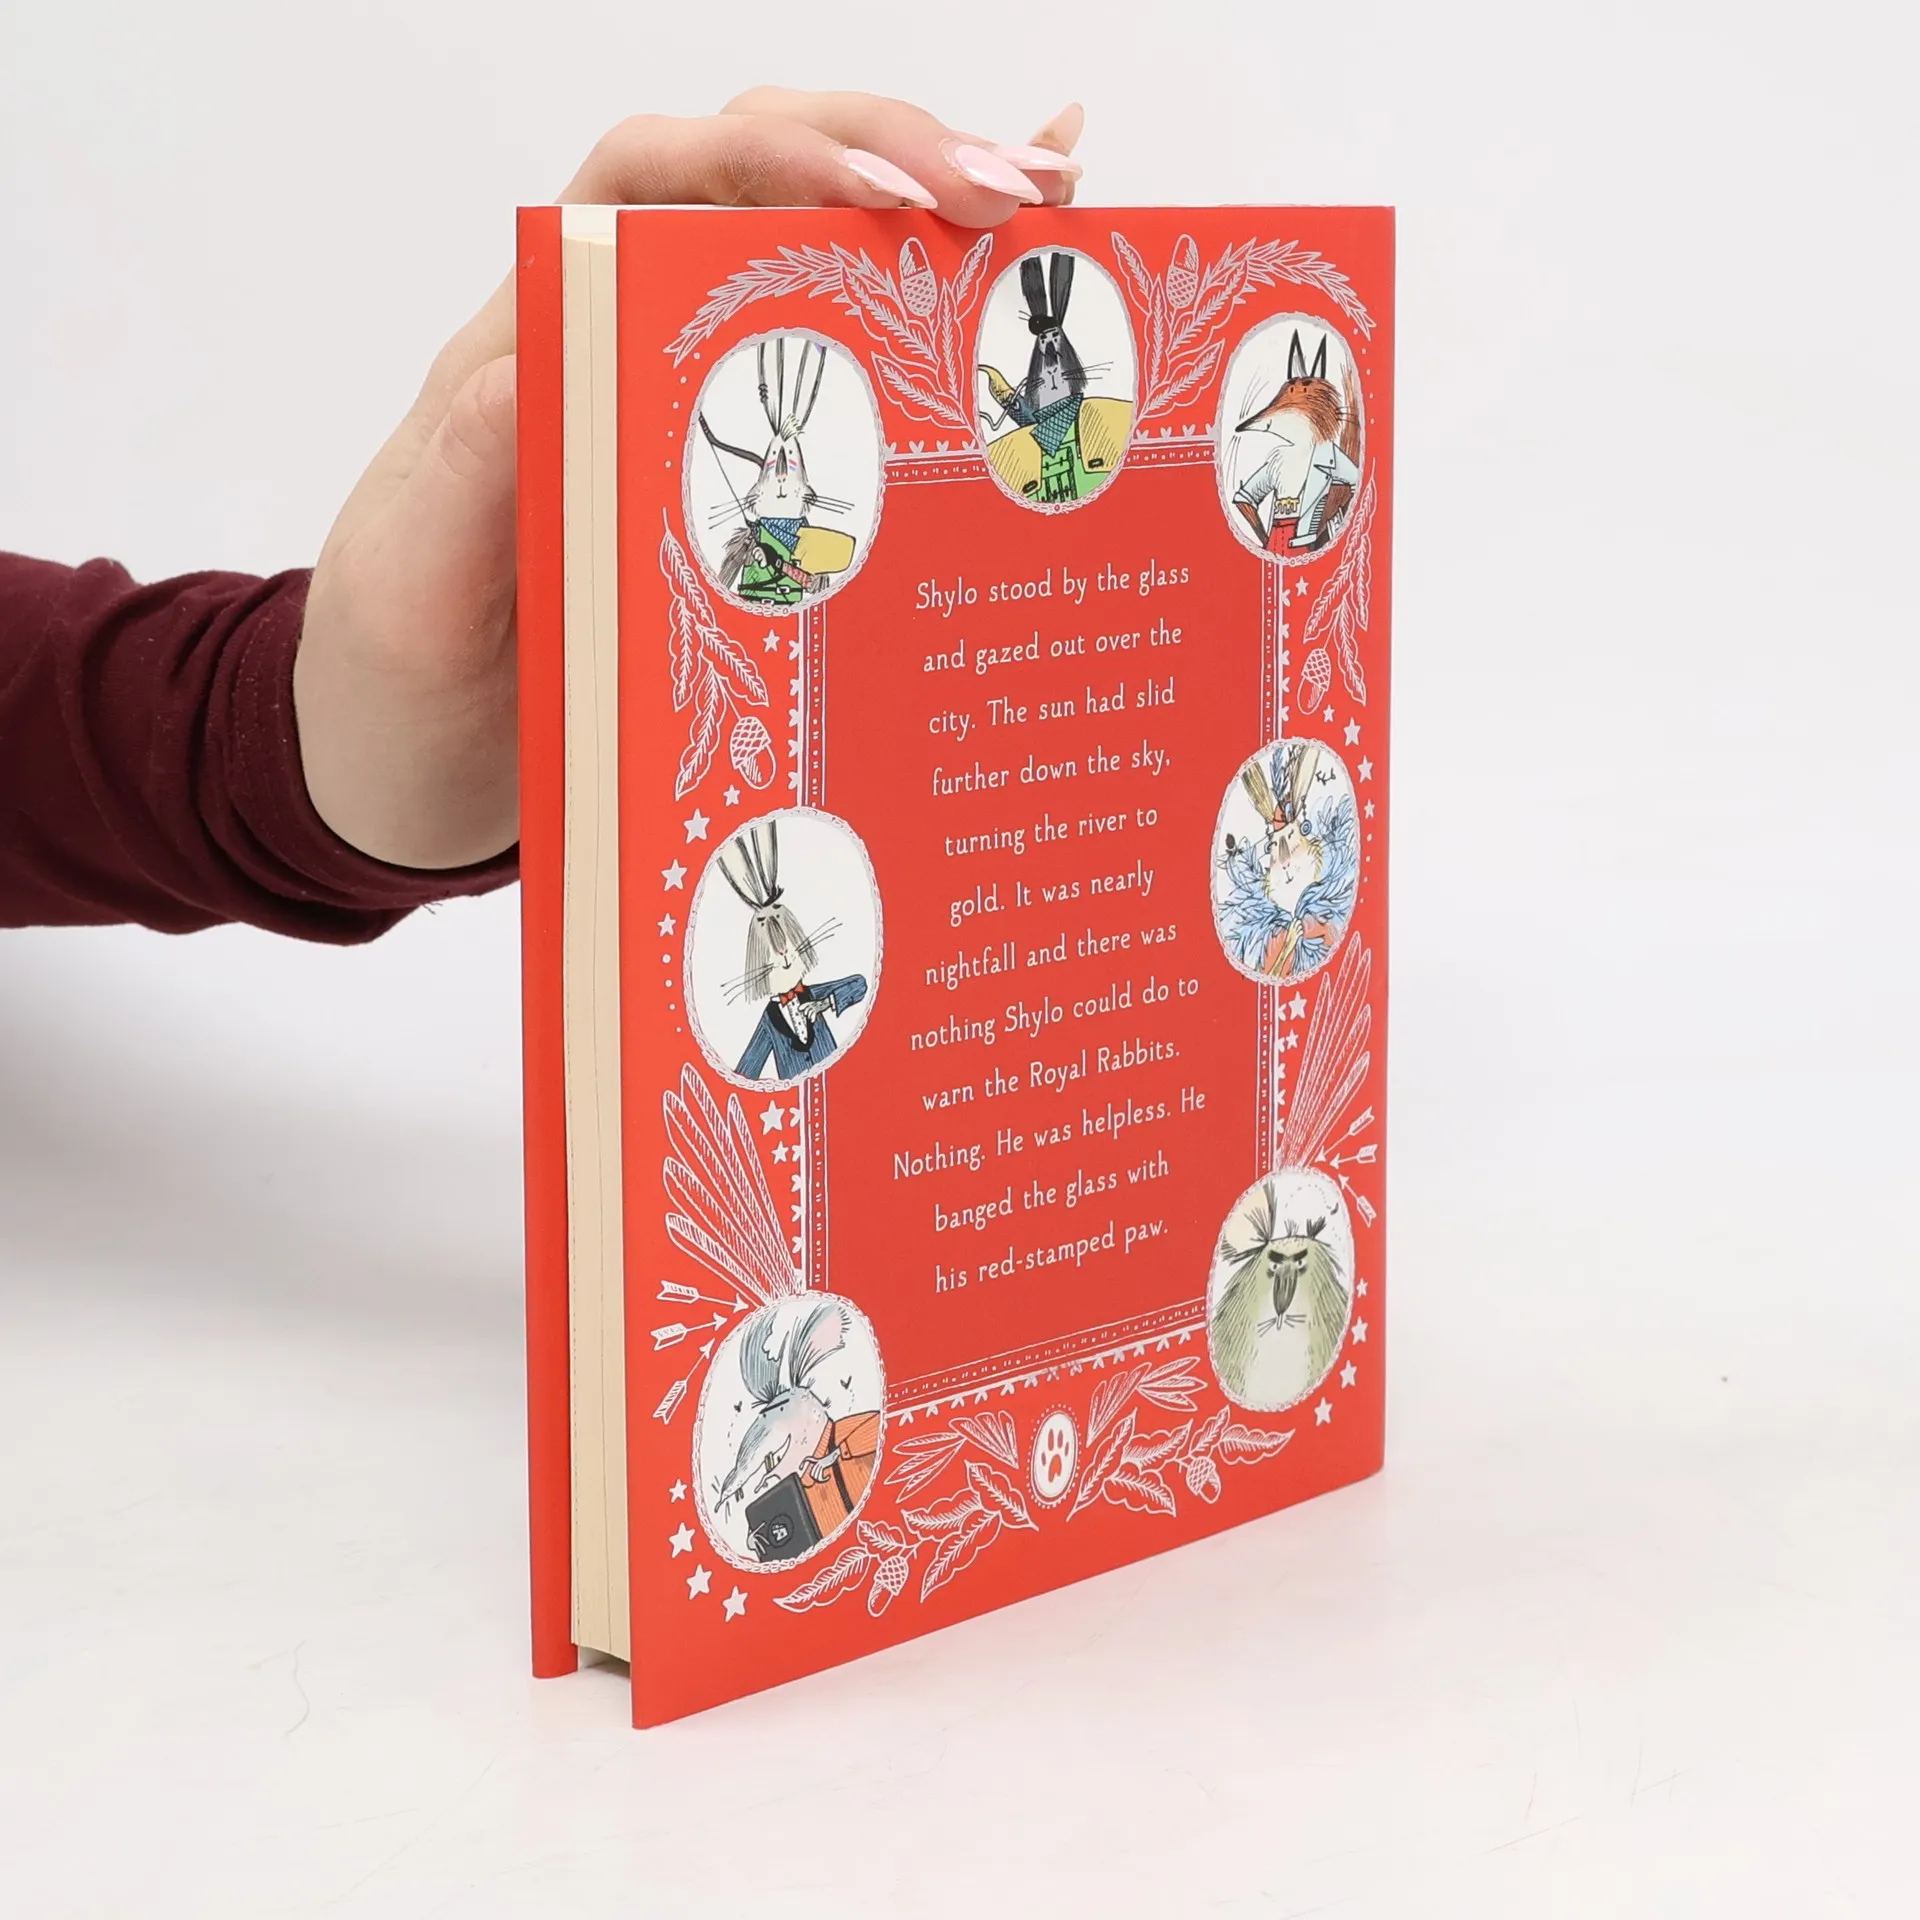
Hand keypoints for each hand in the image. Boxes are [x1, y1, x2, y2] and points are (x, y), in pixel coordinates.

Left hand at [295, 94, 1084, 868]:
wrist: (403, 768)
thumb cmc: (397, 673)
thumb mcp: (413, 580)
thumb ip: (469, 471)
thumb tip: (537, 359)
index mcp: (537, 343)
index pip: (652, 182)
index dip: (767, 159)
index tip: (880, 197)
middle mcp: (624, 350)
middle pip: (761, 181)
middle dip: (895, 158)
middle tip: (1018, 196)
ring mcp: (693, 415)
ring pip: (820, 261)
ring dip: (939, 222)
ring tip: (1065, 208)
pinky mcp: (745, 491)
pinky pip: (845, 387)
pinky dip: (937, 324)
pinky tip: (1033, 282)